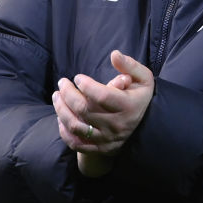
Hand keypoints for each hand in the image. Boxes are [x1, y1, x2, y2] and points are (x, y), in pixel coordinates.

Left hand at [53, 50, 153, 176]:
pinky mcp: (100, 148)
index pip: (102, 96)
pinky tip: (60, 118)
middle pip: (84, 110)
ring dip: (61, 110)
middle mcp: (117, 125)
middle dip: (68, 94)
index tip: (78, 77)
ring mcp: (107, 139)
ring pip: (77, 126)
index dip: (86, 85)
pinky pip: (77, 143)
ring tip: (56, 96)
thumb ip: (129, 65)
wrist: (146, 126)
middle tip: (61, 83)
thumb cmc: (140, 96)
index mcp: (128, 106)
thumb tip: (114, 54)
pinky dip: (64, 131)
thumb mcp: (143, 78)